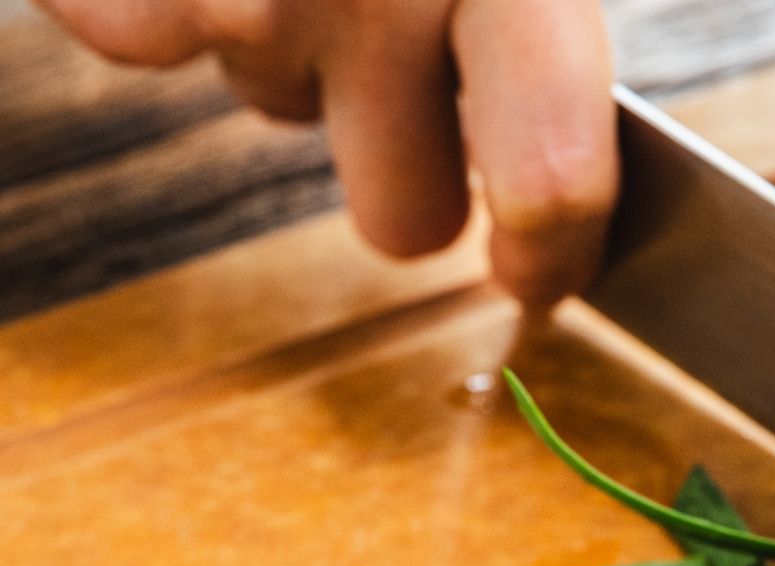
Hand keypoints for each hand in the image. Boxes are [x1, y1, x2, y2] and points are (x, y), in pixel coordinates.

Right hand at [40, 0, 617, 305]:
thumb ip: (543, 13)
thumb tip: (573, 159)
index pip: (550, 179)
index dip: (554, 257)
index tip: (538, 279)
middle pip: (401, 219)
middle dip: (411, 170)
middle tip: (413, 75)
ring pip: (276, 111)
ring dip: (299, 45)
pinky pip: (150, 42)